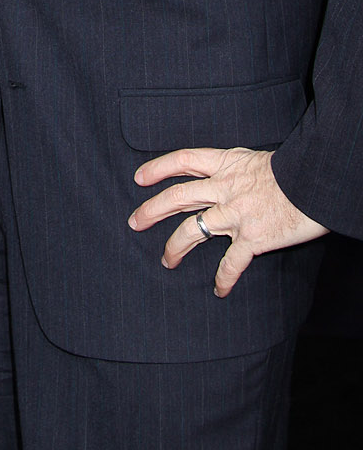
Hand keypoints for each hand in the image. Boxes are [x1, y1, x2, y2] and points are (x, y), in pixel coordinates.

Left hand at [128, 146, 327, 296]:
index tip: (139, 178)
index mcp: (225, 164)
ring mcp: (235, 214)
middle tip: (135, 222)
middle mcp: (224, 188)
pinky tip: (218, 290)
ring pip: (192, 230)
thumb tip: (217, 174)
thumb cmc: (291, 170)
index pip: (182, 161)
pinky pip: (230, 263)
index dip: (158, 168)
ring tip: (166, 260)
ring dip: (175, 247)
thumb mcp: (254, 159)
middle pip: (177, 197)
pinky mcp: (252, 239)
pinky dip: (223, 279)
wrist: (315, 184)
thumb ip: (231, 169)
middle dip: (152, 210)